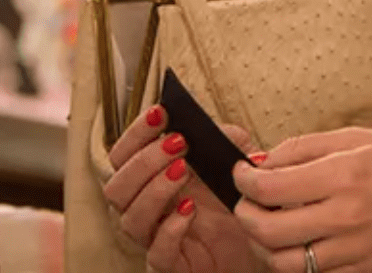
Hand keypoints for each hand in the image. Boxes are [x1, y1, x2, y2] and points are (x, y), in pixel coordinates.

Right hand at [103, 104, 266, 272]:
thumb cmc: (234, 201)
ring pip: (129, 219)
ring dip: (154, 190)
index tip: (160, 114)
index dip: (135, 133)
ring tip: (184, 171)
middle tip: (178, 144)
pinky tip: (189, 211)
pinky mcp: (170, 265)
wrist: (255, 243)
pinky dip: (170, 230)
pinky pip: (157, 254)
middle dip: (144, 161)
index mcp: (150, 179)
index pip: (123, 155)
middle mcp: (144, 208)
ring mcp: (154, 238)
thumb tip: (218, 129)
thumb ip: (227, 140)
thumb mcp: (236, 161)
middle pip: (116, 187)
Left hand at [232, 128, 371, 272]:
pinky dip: (297, 261)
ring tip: (268, 226)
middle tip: (247, 202)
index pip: (270, 187)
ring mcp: (355, 250)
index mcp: (343, 176)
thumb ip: (307, 147)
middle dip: (246, 215)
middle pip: (269, 230)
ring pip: (285, 263)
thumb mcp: (359, 136)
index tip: (242, 174)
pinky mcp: (364, 270)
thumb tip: (267, 161)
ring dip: (266, 245)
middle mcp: (345, 217)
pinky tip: (299, 242)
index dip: (245, 180)